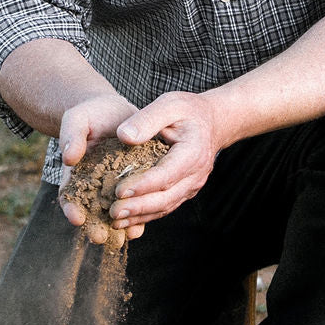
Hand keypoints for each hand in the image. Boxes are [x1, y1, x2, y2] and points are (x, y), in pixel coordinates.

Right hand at [57, 92, 135, 231]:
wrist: (115, 110)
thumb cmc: (90, 114)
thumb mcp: (77, 119)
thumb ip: (71, 135)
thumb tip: (68, 158)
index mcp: (76, 174)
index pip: (70, 195)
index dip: (71, 207)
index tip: (76, 217)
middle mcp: (94, 186)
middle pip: (92, 211)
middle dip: (95, 226)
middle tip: (99, 237)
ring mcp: (114, 187)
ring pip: (115, 212)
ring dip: (120, 226)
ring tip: (127, 236)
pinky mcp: (134, 184)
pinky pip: (135, 202)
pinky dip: (138, 215)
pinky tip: (143, 224)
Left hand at [108, 91, 221, 230]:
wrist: (212, 121)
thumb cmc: (188, 110)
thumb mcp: (170, 104)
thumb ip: (147, 118)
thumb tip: (124, 136)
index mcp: (192, 152)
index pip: (166, 174)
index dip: (143, 185)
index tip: (119, 192)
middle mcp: (196, 174)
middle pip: (166, 197)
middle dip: (138, 207)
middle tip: (113, 213)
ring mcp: (192, 185)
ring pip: (165, 206)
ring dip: (140, 216)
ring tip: (115, 221)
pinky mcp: (185, 190)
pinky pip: (166, 206)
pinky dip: (147, 215)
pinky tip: (127, 220)